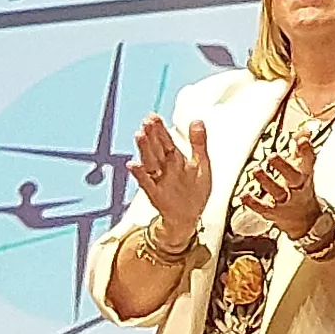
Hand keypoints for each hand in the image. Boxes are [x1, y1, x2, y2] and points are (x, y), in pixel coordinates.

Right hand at [128, 113, 214, 238]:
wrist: (189, 216)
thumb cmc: (195, 190)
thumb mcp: (201, 164)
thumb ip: (199, 143)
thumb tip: (197, 120)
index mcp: (176, 159)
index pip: (166, 141)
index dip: (160, 129)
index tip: (152, 116)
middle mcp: (165, 168)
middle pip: (156, 149)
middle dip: (151, 135)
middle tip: (146, 121)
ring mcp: (159, 180)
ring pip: (150, 162)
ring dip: (144, 149)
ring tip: (139, 135)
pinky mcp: (156, 193)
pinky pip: (146, 183)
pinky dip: (140, 174)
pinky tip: (133, 164)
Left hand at [233, 129, 332, 247]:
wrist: (304, 219)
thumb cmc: (299, 187)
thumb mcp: (303, 167)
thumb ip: (301, 147)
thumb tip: (307, 127)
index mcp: (305, 174)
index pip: (309, 161)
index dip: (306, 151)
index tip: (302, 140)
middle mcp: (297, 187)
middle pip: (294, 177)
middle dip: (284, 166)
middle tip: (273, 156)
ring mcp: (285, 200)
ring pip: (278, 192)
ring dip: (267, 181)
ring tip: (256, 170)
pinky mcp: (273, 212)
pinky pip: (263, 207)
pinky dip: (253, 202)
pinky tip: (244, 195)